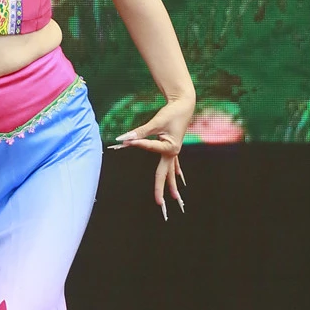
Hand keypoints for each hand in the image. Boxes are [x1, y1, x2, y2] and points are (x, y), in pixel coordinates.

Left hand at [114, 94, 194, 218]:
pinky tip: (178, 178)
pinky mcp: (173, 148)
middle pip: (165, 174)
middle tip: (159, 204)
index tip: (127, 140)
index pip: (151, 148)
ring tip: (175, 198)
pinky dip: (175, 172)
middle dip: (162, 189)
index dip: (138, 142)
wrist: (184, 105)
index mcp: (170, 147)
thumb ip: (141, 131)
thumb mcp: (156, 121)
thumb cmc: (171, 113)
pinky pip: (174, 164)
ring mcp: (174, 152)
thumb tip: (125, 138)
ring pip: (171, 172)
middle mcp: (173, 152)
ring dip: (171, 185)